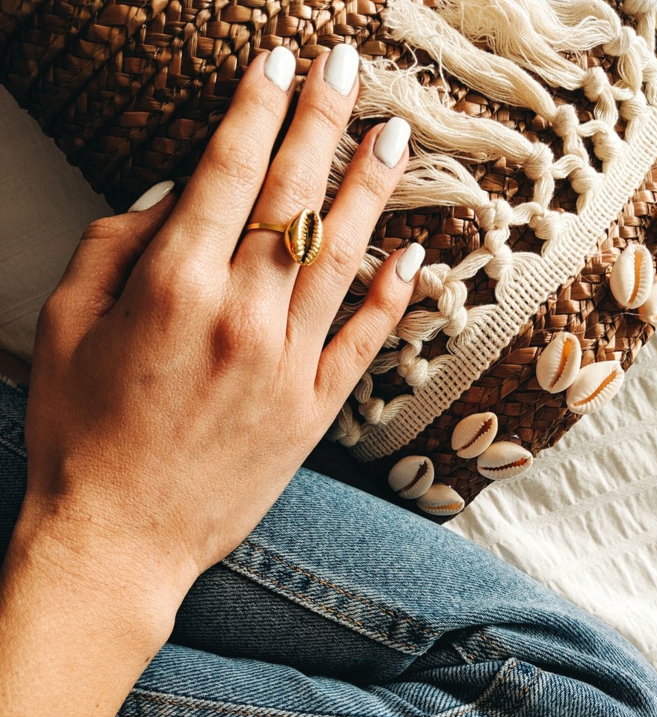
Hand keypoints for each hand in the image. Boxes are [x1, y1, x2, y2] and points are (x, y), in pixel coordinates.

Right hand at [18, 44, 420, 607]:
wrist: (118, 539)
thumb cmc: (78, 435)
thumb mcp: (65, 325)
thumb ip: (115, 247)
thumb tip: (174, 195)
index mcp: (173, 286)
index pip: (229, 170)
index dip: (258, 106)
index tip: (280, 59)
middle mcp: (240, 317)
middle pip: (294, 197)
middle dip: (322, 119)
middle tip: (349, 66)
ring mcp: (286, 367)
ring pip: (342, 258)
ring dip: (371, 189)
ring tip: (396, 135)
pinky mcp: (312, 413)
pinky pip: (363, 341)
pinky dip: (392, 294)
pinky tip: (413, 252)